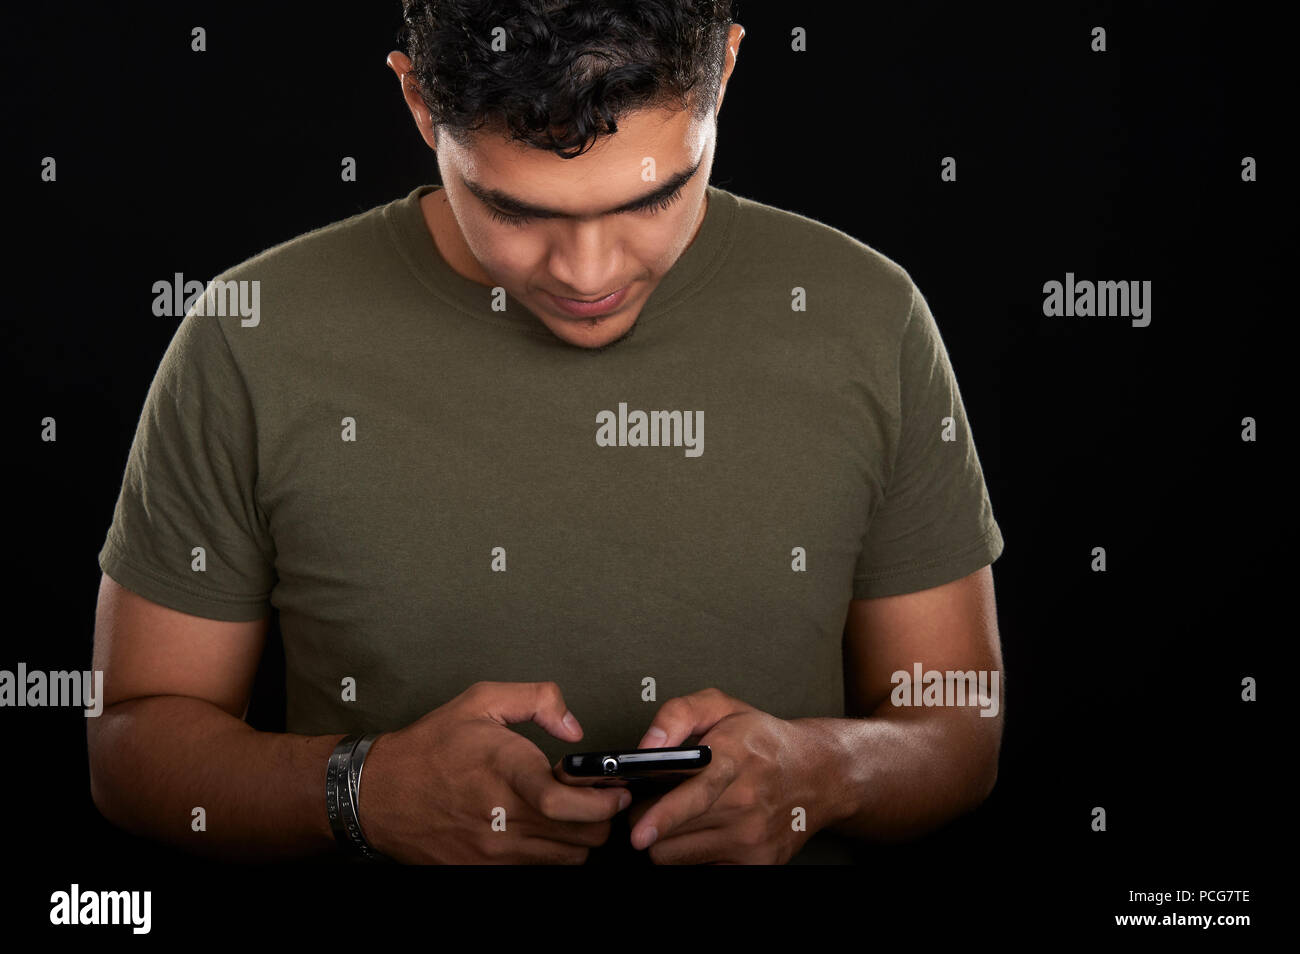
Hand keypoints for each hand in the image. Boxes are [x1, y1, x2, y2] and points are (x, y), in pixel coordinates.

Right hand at [356, 681, 630, 862]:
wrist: (379, 793)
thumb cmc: (430, 747)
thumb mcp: (481, 700)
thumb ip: (538, 700)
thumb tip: (574, 727)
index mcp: (505, 769)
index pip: (563, 801)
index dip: (602, 801)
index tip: (615, 789)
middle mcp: (503, 815)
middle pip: (580, 836)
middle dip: (600, 817)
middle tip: (599, 797)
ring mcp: (494, 849)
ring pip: (567, 857)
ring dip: (579, 836)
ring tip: (568, 811)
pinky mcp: (486, 868)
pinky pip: (540, 870)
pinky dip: (553, 852)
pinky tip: (543, 827)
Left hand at [625, 688, 831, 863]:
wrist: (818, 772)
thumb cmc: (762, 740)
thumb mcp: (721, 706)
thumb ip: (677, 715)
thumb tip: (647, 746)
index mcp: (735, 759)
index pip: (696, 793)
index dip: (663, 815)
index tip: (641, 832)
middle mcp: (745, 803)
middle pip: (673, 832)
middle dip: (650, 818)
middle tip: (656, 801)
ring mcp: (752, 838)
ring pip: (677, 856)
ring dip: (669, 839)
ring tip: (683, 814)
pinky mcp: (757, 864)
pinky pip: (700, 870)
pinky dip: (693, 854)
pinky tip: (706, 831)